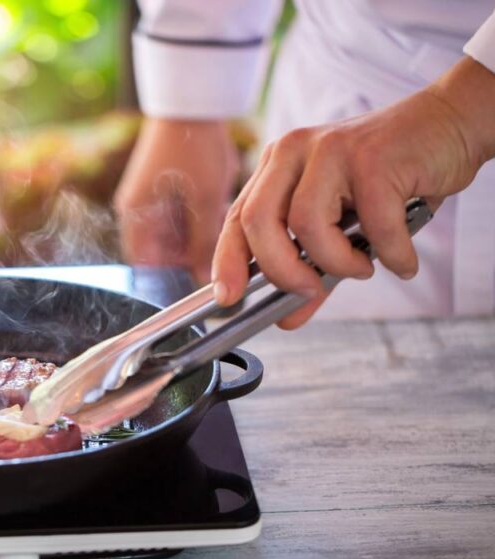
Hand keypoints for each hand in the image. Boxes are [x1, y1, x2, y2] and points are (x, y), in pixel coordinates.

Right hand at [114, 118, 237, 284]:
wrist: (193, 100)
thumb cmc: (192, 144)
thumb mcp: (204, 199)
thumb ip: (204, 243)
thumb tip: (206, 278)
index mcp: (134, 216)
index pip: (144, 268)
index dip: (170, 280)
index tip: (199, 280)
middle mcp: (136, 211)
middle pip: (162, 253)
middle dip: (191, 255)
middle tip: (220, 249)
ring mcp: (149, 199)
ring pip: (175, 236)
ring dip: (198, 236)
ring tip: (219, 218)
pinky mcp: (164, 188)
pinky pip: (181, 217)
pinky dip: (199, 218)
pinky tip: (217, 204)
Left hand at [212, 57, 494, 328]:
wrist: (449, 126)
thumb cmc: (392, 176)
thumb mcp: (344, 224)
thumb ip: (313, 267)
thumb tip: (289, 316)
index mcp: (277, 164)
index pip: (237, 217)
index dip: (227, 261)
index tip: (226, 298)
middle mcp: (294, 151)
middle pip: (259, 221)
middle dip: (280, 270)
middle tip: (309, 290)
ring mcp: (331, 149)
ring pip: (308, 224)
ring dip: (338, 262)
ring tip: (363, 266)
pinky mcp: (372, 157)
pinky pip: (372, 225)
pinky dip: (391, 254)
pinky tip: (402, 260)